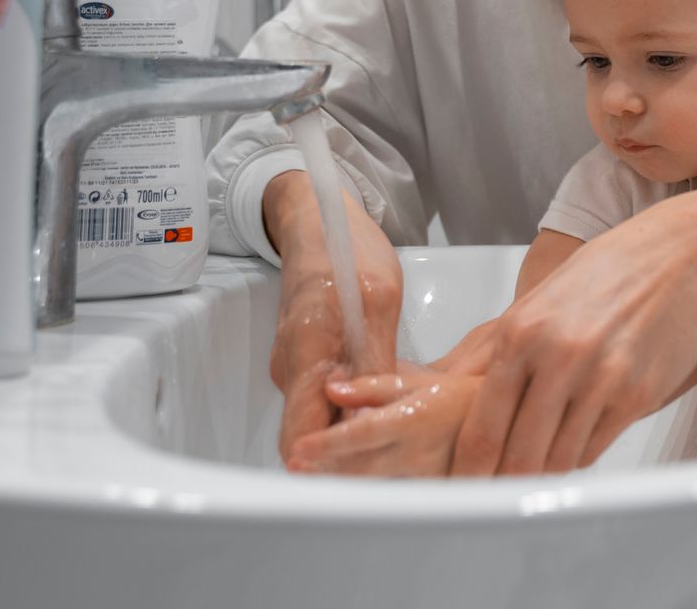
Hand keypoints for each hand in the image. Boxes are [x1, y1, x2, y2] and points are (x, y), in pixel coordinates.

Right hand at [266, 170, 402, 461]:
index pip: (300, 440)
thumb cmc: (346, 248)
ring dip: (357, 428)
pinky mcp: (310, 359)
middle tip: (402, 462)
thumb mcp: (377, 302)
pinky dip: (354, 404)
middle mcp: (291, 369)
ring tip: (406, 433)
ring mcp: (298, 365)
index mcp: (304, 356)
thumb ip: (373, 365)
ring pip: (323, 416)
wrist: (317, 216)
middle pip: (312, 436)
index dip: (329, 467)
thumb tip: (371, 422)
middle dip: (350, 455)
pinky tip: (390, 400)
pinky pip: (327, 395)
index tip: (368, 480)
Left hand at [286, 362, 480, 476]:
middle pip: (360, 467)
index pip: (363, 434)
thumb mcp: (416, 380)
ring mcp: (420, 476)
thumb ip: (371, 385)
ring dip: (339, 479)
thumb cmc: (456, 396)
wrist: (496, 420)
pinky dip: (362, 485)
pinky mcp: (425, 491)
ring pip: (371, 483)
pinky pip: (388, 490)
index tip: (300, 448)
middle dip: (324, 469)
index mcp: (413, 419)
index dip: (329, 444)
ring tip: (308, 474)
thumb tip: (333, 388)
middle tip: (294, 466)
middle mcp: (416, 452)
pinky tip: (341, 480)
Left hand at [449, 205, 696, 476]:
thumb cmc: (600, 278)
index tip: (469, 484)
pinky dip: (579, 453)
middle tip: (500, 487)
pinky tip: (574, 439)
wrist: (675, 259)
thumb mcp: (534, 303)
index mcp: (520, 333)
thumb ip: (493, 353)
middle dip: (507, 479)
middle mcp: (557, 357)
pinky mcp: (637, 396)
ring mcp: (601, 379)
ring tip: (539, 461)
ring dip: (546, 468)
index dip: (472, 468)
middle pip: (520, 454)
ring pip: (559, 459)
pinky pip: (595, 449)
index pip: (485, 427)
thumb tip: (451, 399)